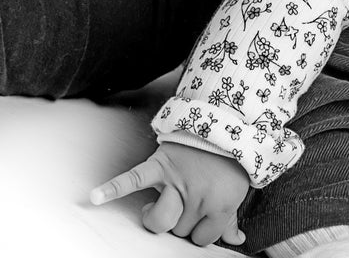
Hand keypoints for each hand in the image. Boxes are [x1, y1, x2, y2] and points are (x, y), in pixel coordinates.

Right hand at [90, 141, 249, 246]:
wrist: (224, 126)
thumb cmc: (229, 164)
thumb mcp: (236, 192)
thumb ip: (230, 220)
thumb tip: (236, 241)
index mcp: (221, 205)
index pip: (203, 239)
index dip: (202, 230)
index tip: (203, 216)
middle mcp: (199, 197)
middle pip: (180, 232)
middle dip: (183, 220)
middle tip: (190, 201)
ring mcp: (178, 182)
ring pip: (159, 221)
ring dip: (161, 213)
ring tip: (167, 199)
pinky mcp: (160, 167)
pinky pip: (133, 180)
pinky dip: (112, 188)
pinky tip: (94, 197)